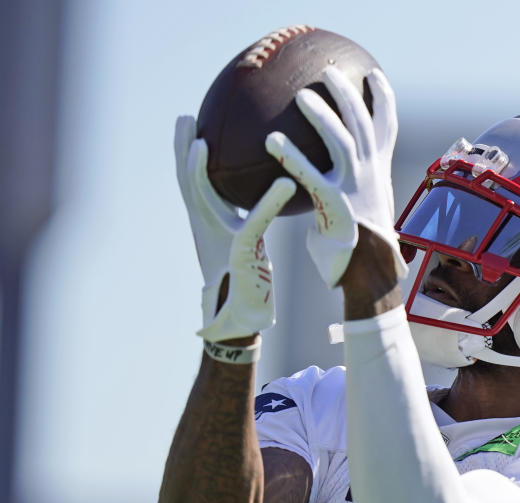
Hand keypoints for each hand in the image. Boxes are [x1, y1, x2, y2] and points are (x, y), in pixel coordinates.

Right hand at [174, 116, 295, 340]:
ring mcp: (220, 238)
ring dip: (198, 170)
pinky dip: (268, 203)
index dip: (190, 151)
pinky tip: (285, 182)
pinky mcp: (243, 252)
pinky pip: (254, 222)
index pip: (196, 180)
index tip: (191, 122)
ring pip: (203, 199)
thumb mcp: (250, 236)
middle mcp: (209, 227)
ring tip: (201, 140)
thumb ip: (253, 211)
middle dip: (181, 150)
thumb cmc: (250, 277)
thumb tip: (271, 185)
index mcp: (211, 221)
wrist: (246, 315)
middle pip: (188, 183)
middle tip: (183, 117)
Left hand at [265, 67, 408, 287]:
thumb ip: (348, 187)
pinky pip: (311, 175)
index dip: (382, 98)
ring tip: (300, 96)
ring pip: (342, 140)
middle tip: (328, 70)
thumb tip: (330, 179)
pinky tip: (270, 141)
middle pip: (363, 122)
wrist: (369, 275)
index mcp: (378, 172)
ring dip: (322, 116)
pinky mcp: (335, 205)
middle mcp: (370, 174)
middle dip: (349, 92)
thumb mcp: (363, 208)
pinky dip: (291, 156)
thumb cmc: (360, 247)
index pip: (387, 127)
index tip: (374, 74)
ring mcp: (355, 188)